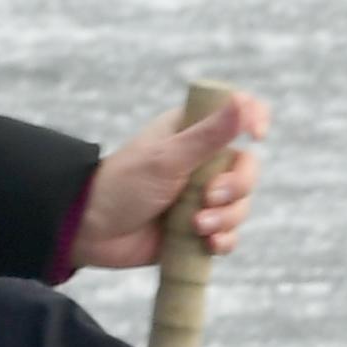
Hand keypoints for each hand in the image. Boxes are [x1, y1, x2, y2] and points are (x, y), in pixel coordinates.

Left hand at [69, 90, 267, 271]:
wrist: (92, 232)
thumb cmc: (122, 184)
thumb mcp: (167, 157)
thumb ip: (209, 134)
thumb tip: (243, 101)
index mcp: (193, 132)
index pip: (238, 115)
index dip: (255, 119)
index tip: (255, 134)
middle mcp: (201, 162)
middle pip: (247, 169)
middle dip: (237, 188)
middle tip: (209, 197)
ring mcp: (201, 197)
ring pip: (240, 206)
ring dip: (226, 219)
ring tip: (196, 226)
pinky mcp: (197, 229)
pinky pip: (229, 235)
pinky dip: (223, 241)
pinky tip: (207, 245)